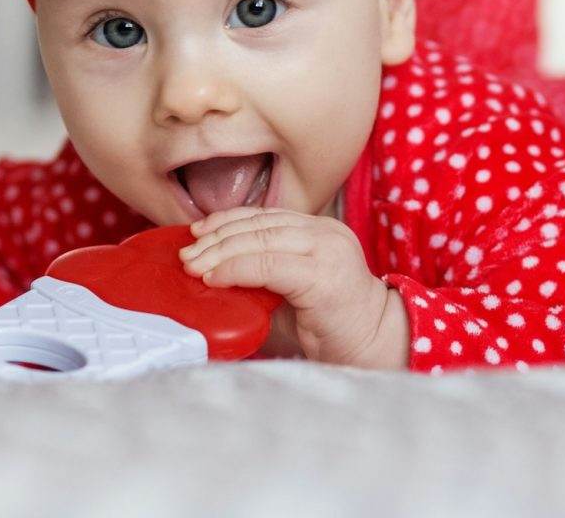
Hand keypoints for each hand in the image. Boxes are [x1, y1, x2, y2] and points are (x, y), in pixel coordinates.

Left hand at [178, 207, 407, 368]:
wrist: (377, 348)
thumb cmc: (331, 329)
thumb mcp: (290, 295)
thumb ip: (259, 280)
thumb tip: (208, 279)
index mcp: (319, 231)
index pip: (265, 216)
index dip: (226, 221)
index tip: (196, 234)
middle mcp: (325, 233)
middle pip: (259, 224)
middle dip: (216, 238)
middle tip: (186, 255)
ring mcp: (327, 250)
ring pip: (261, 239)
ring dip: (220, 252)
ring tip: (193, 266)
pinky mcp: (323, 276)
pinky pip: (269, 265)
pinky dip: (236, 269)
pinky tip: (215, 278)